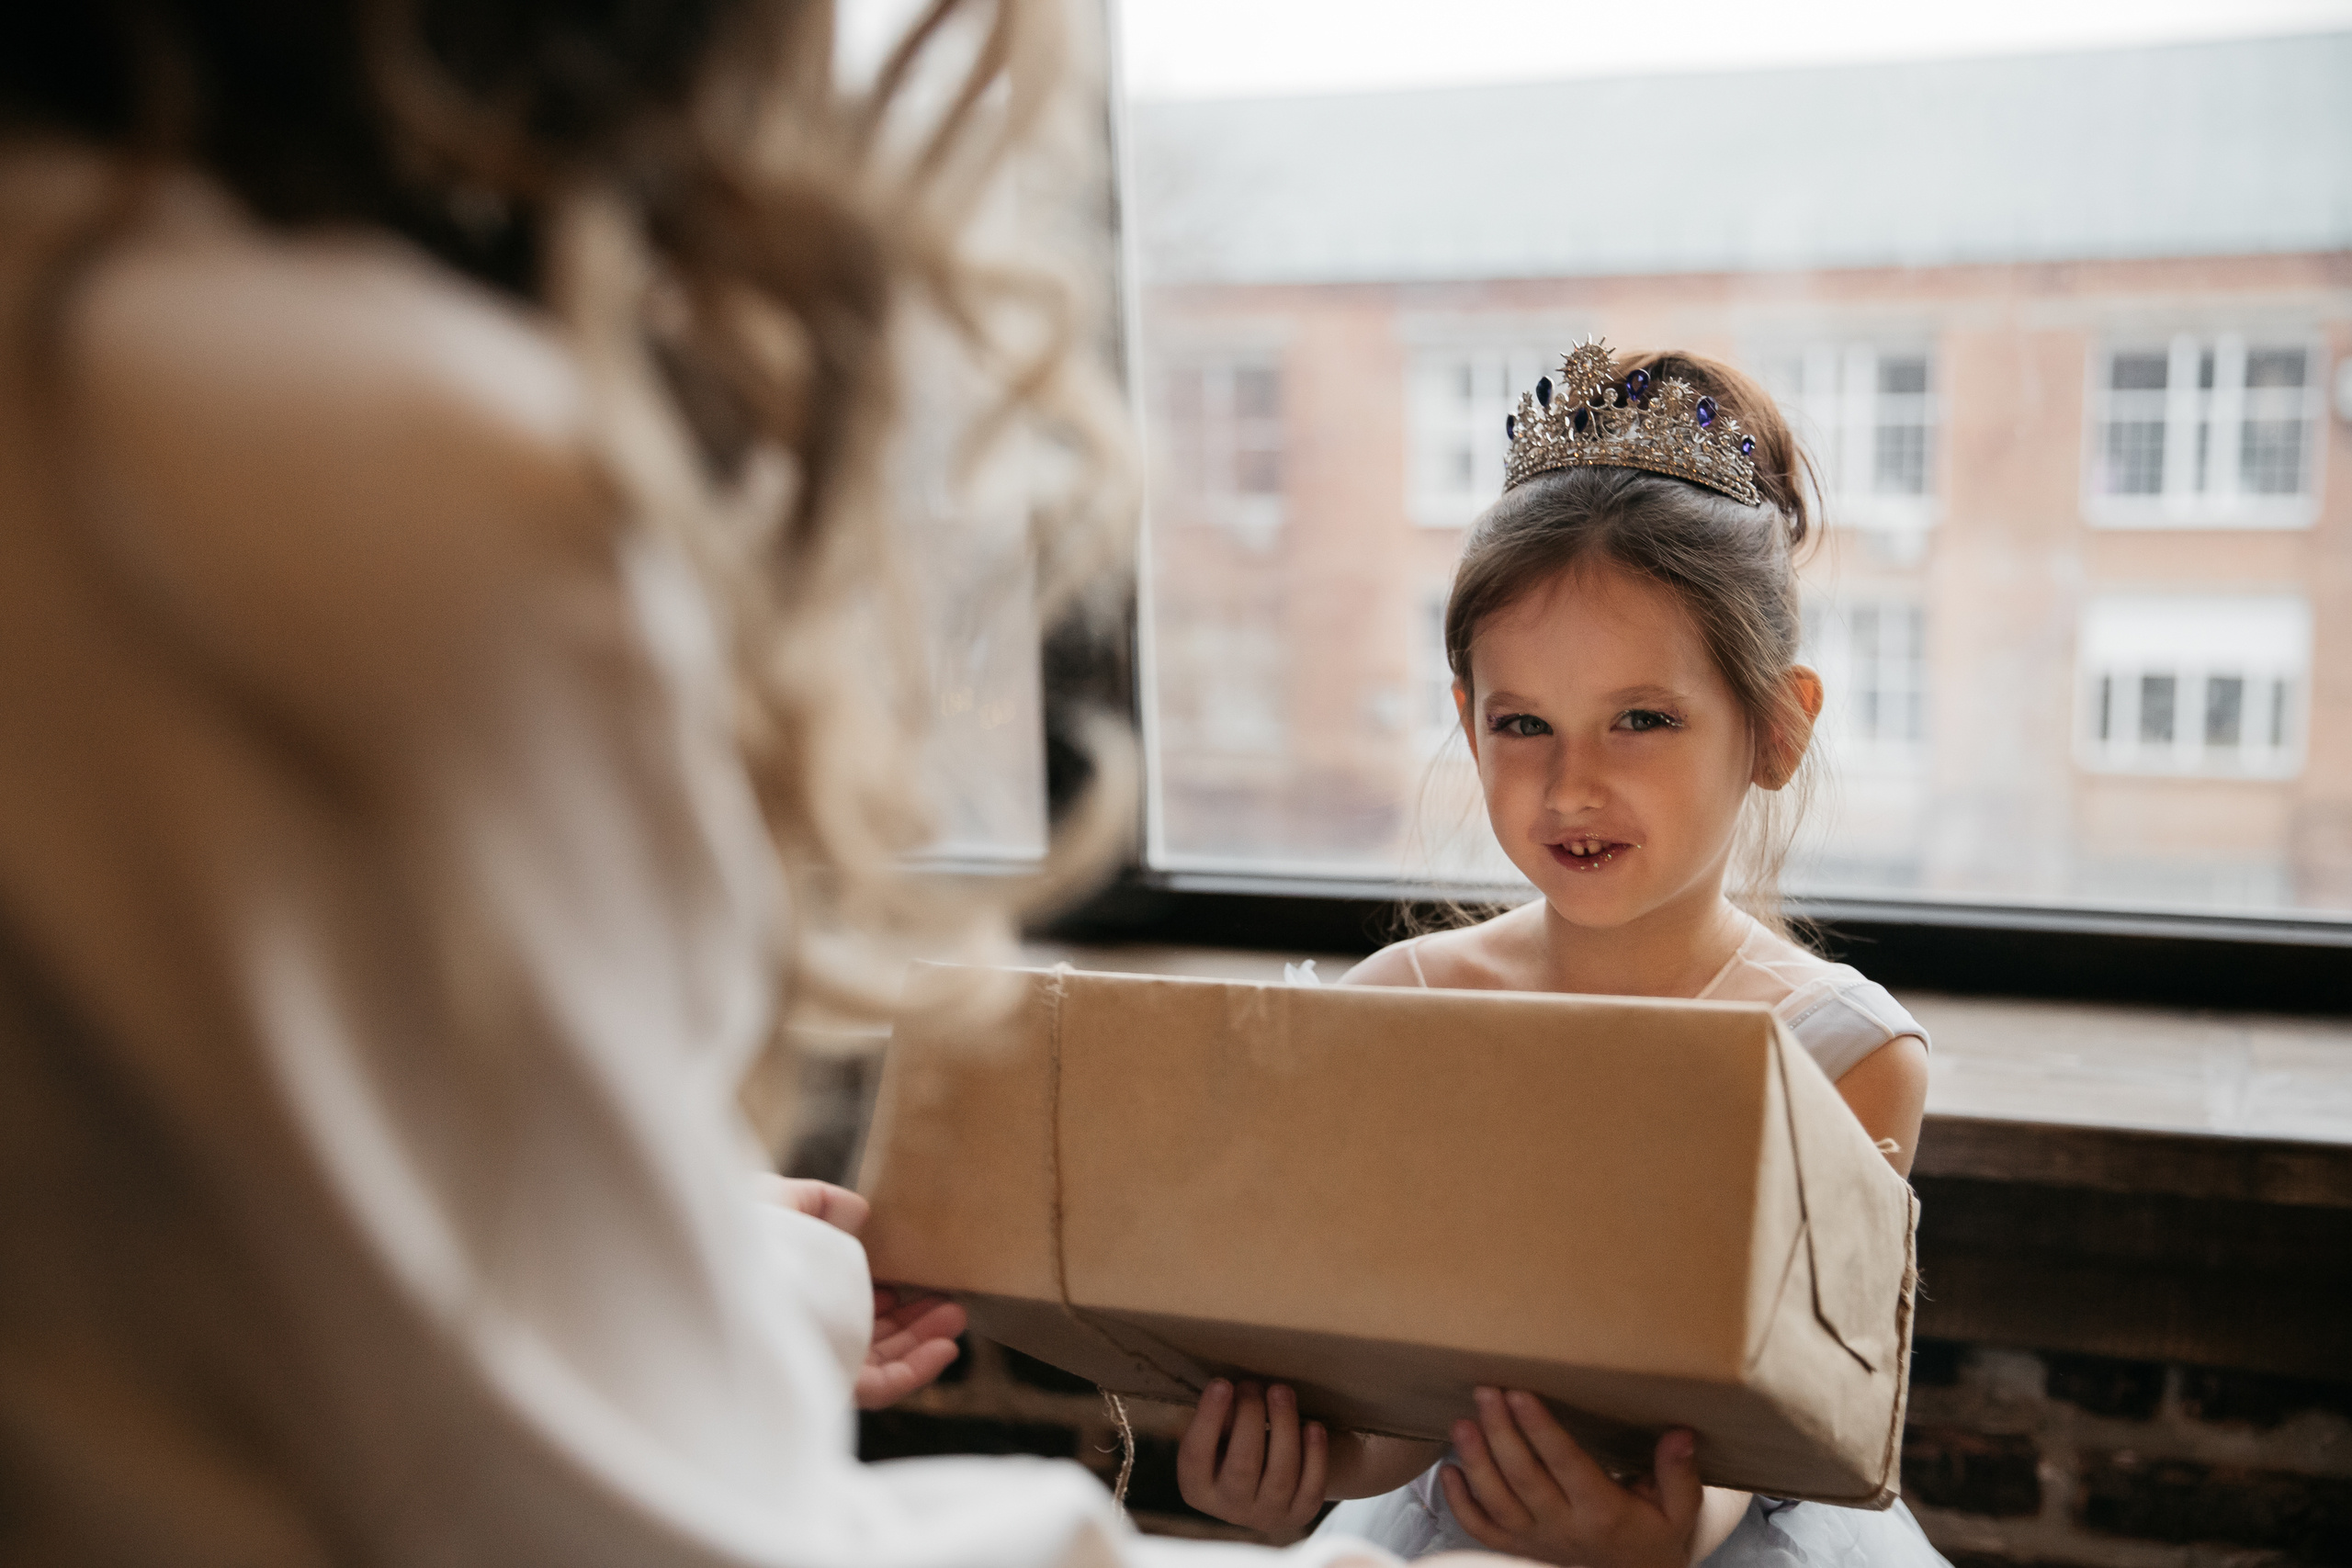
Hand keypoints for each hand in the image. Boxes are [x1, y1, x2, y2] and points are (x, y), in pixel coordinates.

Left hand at [752, 1176, 965, 1408]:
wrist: (723, 1281)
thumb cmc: (742, 1239)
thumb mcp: (777, 1201)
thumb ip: (816, 1200)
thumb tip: (858, 1210)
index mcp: (792, 1290)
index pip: (840, 1296)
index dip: (878, 1286)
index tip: (912, 1269)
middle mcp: (803, 1328)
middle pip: (866, 1330)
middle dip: (912, 1316)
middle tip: (948, 1299)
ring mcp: (815, 1359)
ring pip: (880, 1358)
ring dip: (922, 1338)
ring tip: (957, 1314)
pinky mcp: (827, 1385)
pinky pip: (881, 1386)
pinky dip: (917, 1370)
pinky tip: (947, 1346)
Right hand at [1176, 1378, 1328, 1542]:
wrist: (1263, 1485)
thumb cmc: (1231, 1446)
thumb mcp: (1214, 1435)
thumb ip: (1219, 1418)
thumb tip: (1233, 1394)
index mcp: (1197, 1487)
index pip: (1197, 1455)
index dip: (1209, 1418)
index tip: (1222, 1384)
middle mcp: (1229, 1507)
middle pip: (1243, 1464)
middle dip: (1251, 1416)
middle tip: (1253, 1384)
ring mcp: (1266, 1515)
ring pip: (1281, 1475)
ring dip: (1284, 1427)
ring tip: (1282, 1391)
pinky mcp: (1299, 1514)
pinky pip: (1311, 1488)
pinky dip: (1315, 1455)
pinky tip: (1313, 1426)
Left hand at [1439, 1388, 1701, 1567]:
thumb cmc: (1655, 1534)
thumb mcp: (1679, 1510)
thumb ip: (1679, 1473)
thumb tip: (1679, 1435)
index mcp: (1603, 1510)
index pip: (1567, 1465)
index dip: (1541, 1429)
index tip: (1520, 1394)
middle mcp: (1565, 1526)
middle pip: (1524, 1478)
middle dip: (1501, 1432)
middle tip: (1486, 1391)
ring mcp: (1538, 1540)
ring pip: (1497, 1503)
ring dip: (1475, 1462)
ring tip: (1462, 1422)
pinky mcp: (1520, 1548)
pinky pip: (1483, 1530)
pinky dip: (1460, 1504)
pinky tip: (1447, 1471)